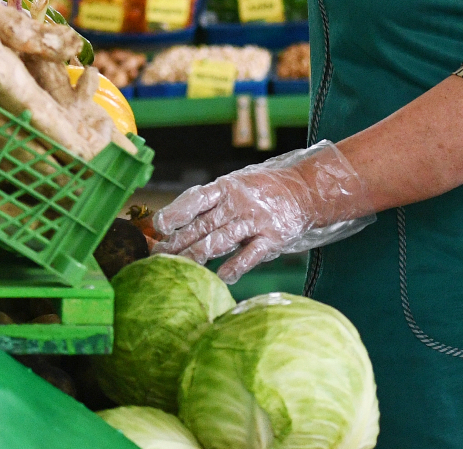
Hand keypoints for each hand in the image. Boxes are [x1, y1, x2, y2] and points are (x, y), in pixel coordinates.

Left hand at [150, 141, 373, 282]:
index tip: (159, 226)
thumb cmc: (262, 190)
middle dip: (178, 243)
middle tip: (157, 258)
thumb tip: (173, 222)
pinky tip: (221, 277)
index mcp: (226, 187)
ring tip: (179, 268)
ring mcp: (255, 220)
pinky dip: (235, 266)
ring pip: (221, 240)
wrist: (306, 191)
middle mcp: (238, 203)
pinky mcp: (272, 238)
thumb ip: (210, 203)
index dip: (176, 212)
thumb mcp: (235, 185)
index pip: (196, 199)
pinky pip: (250, 254)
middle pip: (203, 225)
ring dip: (198, 255)